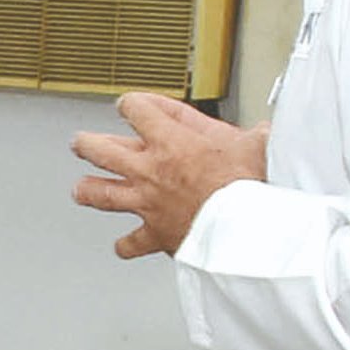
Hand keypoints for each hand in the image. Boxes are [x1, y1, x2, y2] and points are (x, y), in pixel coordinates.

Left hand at [75, 94, 267, 259]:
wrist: (242, 229)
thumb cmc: (248, 186)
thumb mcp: (257, 145)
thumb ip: (256, 134)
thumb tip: (269, 132)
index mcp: (171, 141)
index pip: (137, 110)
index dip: (131, 104)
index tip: (130, 104)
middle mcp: (150, 170)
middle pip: (101, 151)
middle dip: (87, 144)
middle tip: (80, 143)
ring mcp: (147, 202)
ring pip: (101, 194)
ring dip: (88, 191)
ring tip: (80, 189)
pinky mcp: (154, 234)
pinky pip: (131, 243)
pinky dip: (125, 246)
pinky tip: (122, 246)